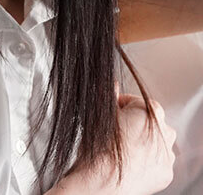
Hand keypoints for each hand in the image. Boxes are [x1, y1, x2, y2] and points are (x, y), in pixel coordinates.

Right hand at [53, 91, 175, 193]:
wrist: (102, 182)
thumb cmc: (98, 148)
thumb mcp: (100, 115)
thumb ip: (109, 95)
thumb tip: (112, 83)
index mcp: (151, 111)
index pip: (135, 101)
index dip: (119, 105)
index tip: (110, 113)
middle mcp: (165, 131)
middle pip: (148, 121)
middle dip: (134, 123)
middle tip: (114, 131)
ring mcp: (167, 153)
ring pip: (156, 142)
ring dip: (142, 142)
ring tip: (122, 148)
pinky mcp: (166, 172)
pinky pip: (157, 161)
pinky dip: (146, 161)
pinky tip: (130, 163)